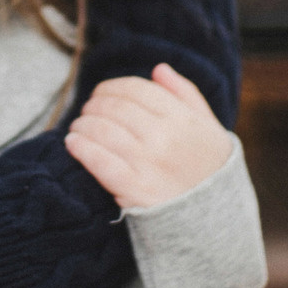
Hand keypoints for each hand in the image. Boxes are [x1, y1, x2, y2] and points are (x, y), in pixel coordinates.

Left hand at [65, 66, 231, 212]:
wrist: (214, 218)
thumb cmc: (209, 168)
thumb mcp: (209, 126)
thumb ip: (185, 94)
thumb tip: (158, 69)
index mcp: (183, 118)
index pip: (137, 89)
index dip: (113, 87)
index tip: (103, 92)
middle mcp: (164, 137)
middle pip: (116, 107)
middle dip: (95, 104)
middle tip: (88, 109)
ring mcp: (148, 163)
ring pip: (103, 131)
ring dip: (84, 124)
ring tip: (79, 126)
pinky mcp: (134, 189)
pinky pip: (99, 162)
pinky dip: (81, 148)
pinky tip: (73, 143)